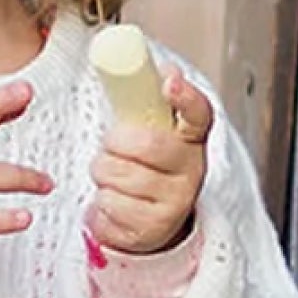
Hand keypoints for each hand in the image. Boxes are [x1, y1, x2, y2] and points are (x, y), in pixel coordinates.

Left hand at [90, 71, 212, 254]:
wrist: (154, 221)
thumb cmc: (149, 168)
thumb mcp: (152, 132)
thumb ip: (149, 101)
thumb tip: (162, 67)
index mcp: (191, 139)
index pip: (198, 112)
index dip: (184, 96)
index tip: (169, 81)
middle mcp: (190, 171)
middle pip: (145, 145)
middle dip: (115, 143)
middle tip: (112, 147)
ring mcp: (173, 203)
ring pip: (117, 176)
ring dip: (102, 173)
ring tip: (113, 177)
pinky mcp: (150, 230)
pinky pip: (108, 206)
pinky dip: (100, 203)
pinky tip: (114, 202)